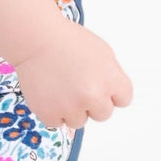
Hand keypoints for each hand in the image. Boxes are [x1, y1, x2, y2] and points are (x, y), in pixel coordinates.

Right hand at [8, 18, 132, 129]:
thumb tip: (113, 94)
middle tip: (77, 84)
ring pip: (79, 121)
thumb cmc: (66, 41)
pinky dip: (52, 111)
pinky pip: (57, 122)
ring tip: (60, 85)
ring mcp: (71, 107)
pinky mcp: (50, 114)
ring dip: (71, 108)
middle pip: (103, 114)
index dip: (111, 92)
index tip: (100, 86)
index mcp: (111, 79)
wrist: (36, 38)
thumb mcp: (102, 51)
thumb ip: (112, 76)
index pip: (123, 99)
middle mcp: (94, 96)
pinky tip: (49, 91)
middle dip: (92, 103)